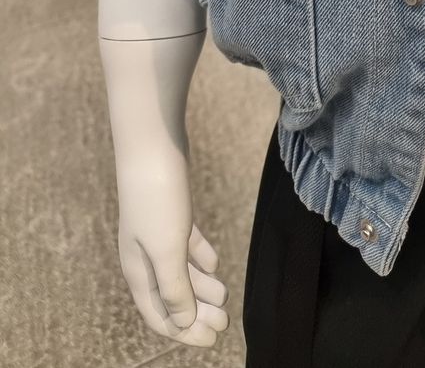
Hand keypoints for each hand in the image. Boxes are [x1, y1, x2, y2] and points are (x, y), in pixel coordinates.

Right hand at [114, 146, 228, 345]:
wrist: (152, 145)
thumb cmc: (156, 198)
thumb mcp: (166, 249)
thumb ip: (174, 287)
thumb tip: (184, 322)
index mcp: (138, 269)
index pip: (158, 313)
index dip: (182, 331)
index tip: (210, 341)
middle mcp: (144, 254)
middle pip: (171, 294)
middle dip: (197, 313)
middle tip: (225, 322)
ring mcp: (157, 231)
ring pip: (180, 270)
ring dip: (202, 287)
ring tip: (225, 296)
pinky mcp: (172, 210)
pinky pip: (186, 243)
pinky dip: (199, 257)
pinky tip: (214, 265)